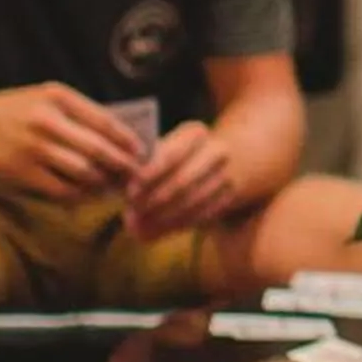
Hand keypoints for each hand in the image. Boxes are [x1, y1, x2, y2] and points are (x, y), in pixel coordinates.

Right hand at [0, 82, 140, 199]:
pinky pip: (60, 188)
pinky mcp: (20, 171)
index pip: (104, 121)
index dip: (126, 140)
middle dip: (121, 165)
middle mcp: (46, 121)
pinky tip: (89, 193)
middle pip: (96, 149)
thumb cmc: (24, 109)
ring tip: (114, 184)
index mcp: (58, 97)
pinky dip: (80, 194)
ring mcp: (32, 147)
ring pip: (81, 172)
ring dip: (103, 182)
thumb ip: (82, 113)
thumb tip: (123, 138)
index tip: (142, 151)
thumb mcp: (51, 98)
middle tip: (135, 174)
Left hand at [124, 121, 237, 237]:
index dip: (149, 176)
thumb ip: (140, 176)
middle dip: (154, 201)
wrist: (218, 160)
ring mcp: (228, 173)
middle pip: (182, 181)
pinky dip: (180, 224)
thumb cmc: (174, 158)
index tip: (129, 194)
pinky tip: (161, 228)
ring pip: (193, 201)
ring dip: (164, 218)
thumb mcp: (158, 154)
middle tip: (132, 215)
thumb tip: (130, 210)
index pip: (171, 154)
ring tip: (141, 227)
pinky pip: (204, 214)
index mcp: (195, 133)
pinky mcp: (232, 196)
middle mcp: (216, 150)